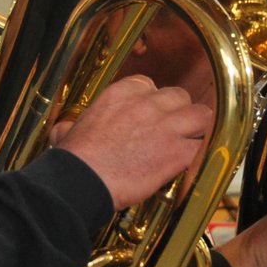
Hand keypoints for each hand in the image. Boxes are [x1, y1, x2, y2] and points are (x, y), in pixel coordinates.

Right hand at [52, 75, 212, 209]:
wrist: (82, 181)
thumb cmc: (74, 161)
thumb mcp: (68, 132)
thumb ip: (70, 127)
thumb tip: (62, 131)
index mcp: (121, 94)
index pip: (150, 85)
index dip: (154, 102)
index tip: (150, 115)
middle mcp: (147, 104)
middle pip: (179, 97)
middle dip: (179, 113)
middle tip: (174, 131)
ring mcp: (166, 126)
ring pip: (201, 116)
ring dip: (199, 129)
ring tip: (193, 143)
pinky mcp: (178, 152)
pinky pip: (204, 147)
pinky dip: (202, 155)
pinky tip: (196, 164)